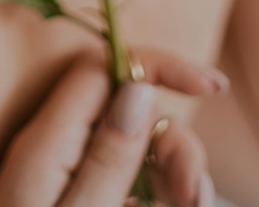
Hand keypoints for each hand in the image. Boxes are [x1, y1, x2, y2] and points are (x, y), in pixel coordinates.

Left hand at [0, 46, 225, 205]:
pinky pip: (133, 186)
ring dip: (176, 178)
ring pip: (138, 151)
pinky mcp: (84, 206)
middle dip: (175, 145)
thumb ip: (108, 155)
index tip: (213, 87)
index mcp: (45, 143)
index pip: (102, 66)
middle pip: (130, 111)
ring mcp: (69, 182)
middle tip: (195, 200)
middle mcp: (56, 153)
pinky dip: (161, 197)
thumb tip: (138, 84)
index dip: (157, 65)